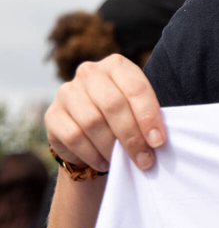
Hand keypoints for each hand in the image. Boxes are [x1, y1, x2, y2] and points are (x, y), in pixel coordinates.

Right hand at [45, 55, 165, 173]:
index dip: (148, 117)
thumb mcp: (137, 111)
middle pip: (113, 105)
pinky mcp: (52, 114)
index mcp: (116, 66)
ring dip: (112, 148)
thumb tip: (156, 141)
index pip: (135, 88)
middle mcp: (89, 72)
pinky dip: (92, 154)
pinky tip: (104, 162)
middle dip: (132, 137)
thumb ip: (146, 118)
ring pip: (93, 122)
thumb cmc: (121, 120)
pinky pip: (73, 137)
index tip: (158, 142)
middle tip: (145, 160)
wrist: (88, 134)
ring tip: (123, 162)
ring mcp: (67, 92)